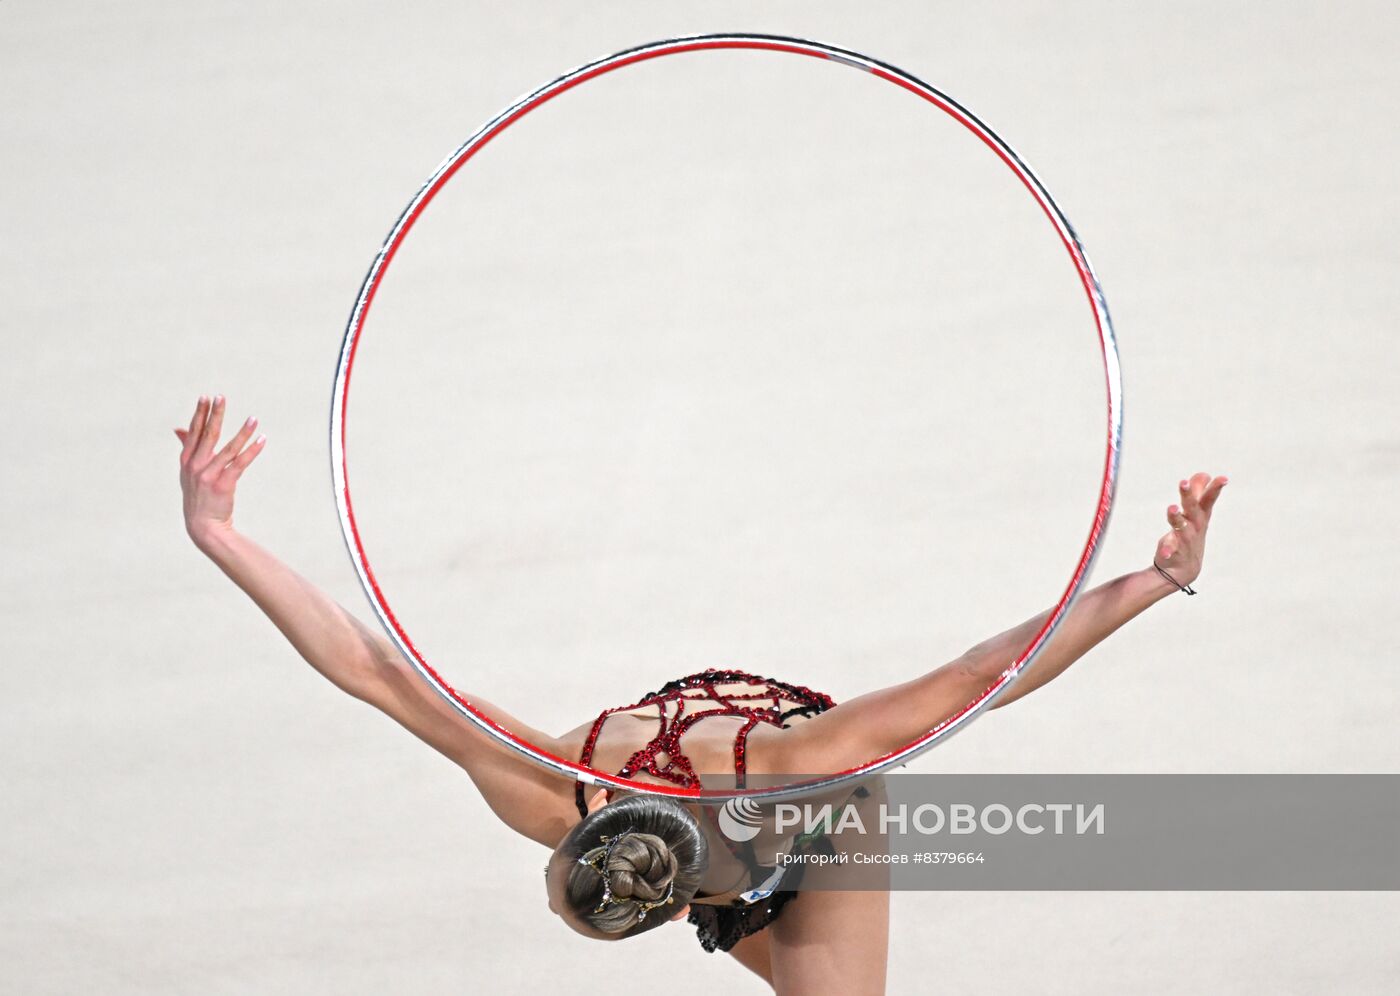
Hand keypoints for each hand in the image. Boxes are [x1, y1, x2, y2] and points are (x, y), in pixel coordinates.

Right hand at [175, 395, 265, 545]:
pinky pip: (240, 463)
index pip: (194, 432)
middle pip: (208, 435)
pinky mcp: (223, 485)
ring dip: (243, 432)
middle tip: (221, 397)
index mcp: (187, 461)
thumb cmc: (198, 496)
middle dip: (215, 414)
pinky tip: (261, 440)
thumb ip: (187, 449)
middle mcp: (195, 466)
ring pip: (229, 448)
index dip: (200, 414)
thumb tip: (179, 428)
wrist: (203, 525)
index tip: (206, 398)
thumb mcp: (187, 472)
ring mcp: (208, 475)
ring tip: (253, 418)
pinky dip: (252, 451)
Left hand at [1154, 471, 1227, 586]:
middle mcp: (1194, 526)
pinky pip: (1170, 550)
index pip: (1208, 499)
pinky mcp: (1173, 551)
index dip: (1215, 488)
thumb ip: (1197, 494)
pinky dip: (1168, 550)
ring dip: (1177, 517)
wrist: (1184, 569)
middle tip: (1184, 482)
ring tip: (1172, 508)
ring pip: (1181, 527)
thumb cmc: (1190, 536)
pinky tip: (1164, 552)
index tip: (1223, 478)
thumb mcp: (1195, 514)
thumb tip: (1202, 475)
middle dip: (1189, 495)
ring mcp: (1185, 540)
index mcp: (1200, 516)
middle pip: (1192, 509)